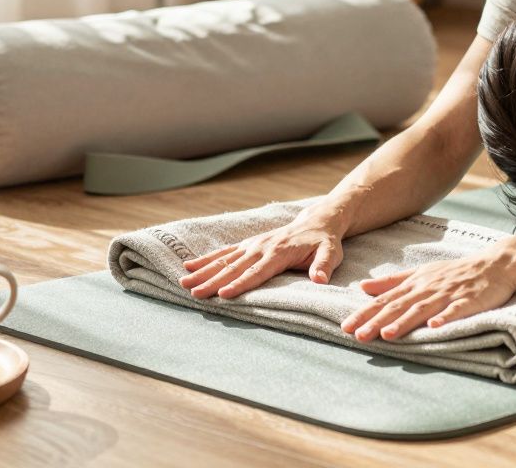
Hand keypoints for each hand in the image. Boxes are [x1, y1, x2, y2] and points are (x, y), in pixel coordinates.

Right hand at [178, 205, 344, 298]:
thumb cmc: (324, 242)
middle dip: (213, 281)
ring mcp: (252, 245)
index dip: (240, 284)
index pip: (257, 272)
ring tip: (184, 282)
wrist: (317, 221)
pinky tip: (189, 265)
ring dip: (204, 271)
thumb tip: (319, 279)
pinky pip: (225, 252)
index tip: (223, 294)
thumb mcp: (331, 253)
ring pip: (224, 260)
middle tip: (194, 293)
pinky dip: (206, 259)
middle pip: (234, 268)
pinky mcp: (248, 244)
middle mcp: (261, 248)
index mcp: (279, 253)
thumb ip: (324, 266)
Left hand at [340, 247, 515, 341]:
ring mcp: (448, 294)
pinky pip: (456, 310)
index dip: (365, 313)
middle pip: (399, 306)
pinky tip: (434, 328)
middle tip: (358, 335)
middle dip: (378, 321)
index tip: (346, 327)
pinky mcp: (469, 300)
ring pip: (422, 309)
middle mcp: (427, 288)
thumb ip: (392, 282)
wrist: (493, 264)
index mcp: (415, 283)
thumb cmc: (454, 272)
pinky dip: (445, 318)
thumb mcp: (420, 273)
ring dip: (405, 321)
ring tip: (387, 334)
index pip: (385, 300)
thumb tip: (362, 288)